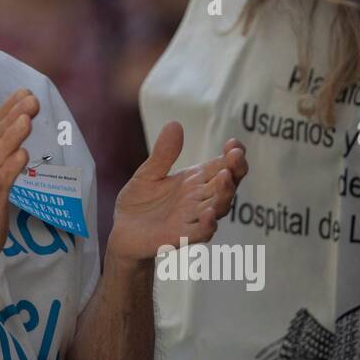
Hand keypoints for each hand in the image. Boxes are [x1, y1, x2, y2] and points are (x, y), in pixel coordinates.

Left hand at [106, 122, 247, 267]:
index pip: (222, 166)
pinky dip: (207, 224)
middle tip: (236, 156)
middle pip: (226, 185)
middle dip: (234, 170)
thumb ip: (163, 154)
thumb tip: (174, 124)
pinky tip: (209, 214)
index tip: (234, 143)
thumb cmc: (141, 203)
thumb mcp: (149, 173)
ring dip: (225, 193)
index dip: (232, 156)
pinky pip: (200, 232)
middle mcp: (199, 199)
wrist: (123, 232)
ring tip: (226, 176)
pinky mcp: (180, 236)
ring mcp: (192, 218)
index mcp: (195, 181)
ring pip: (218, 207)